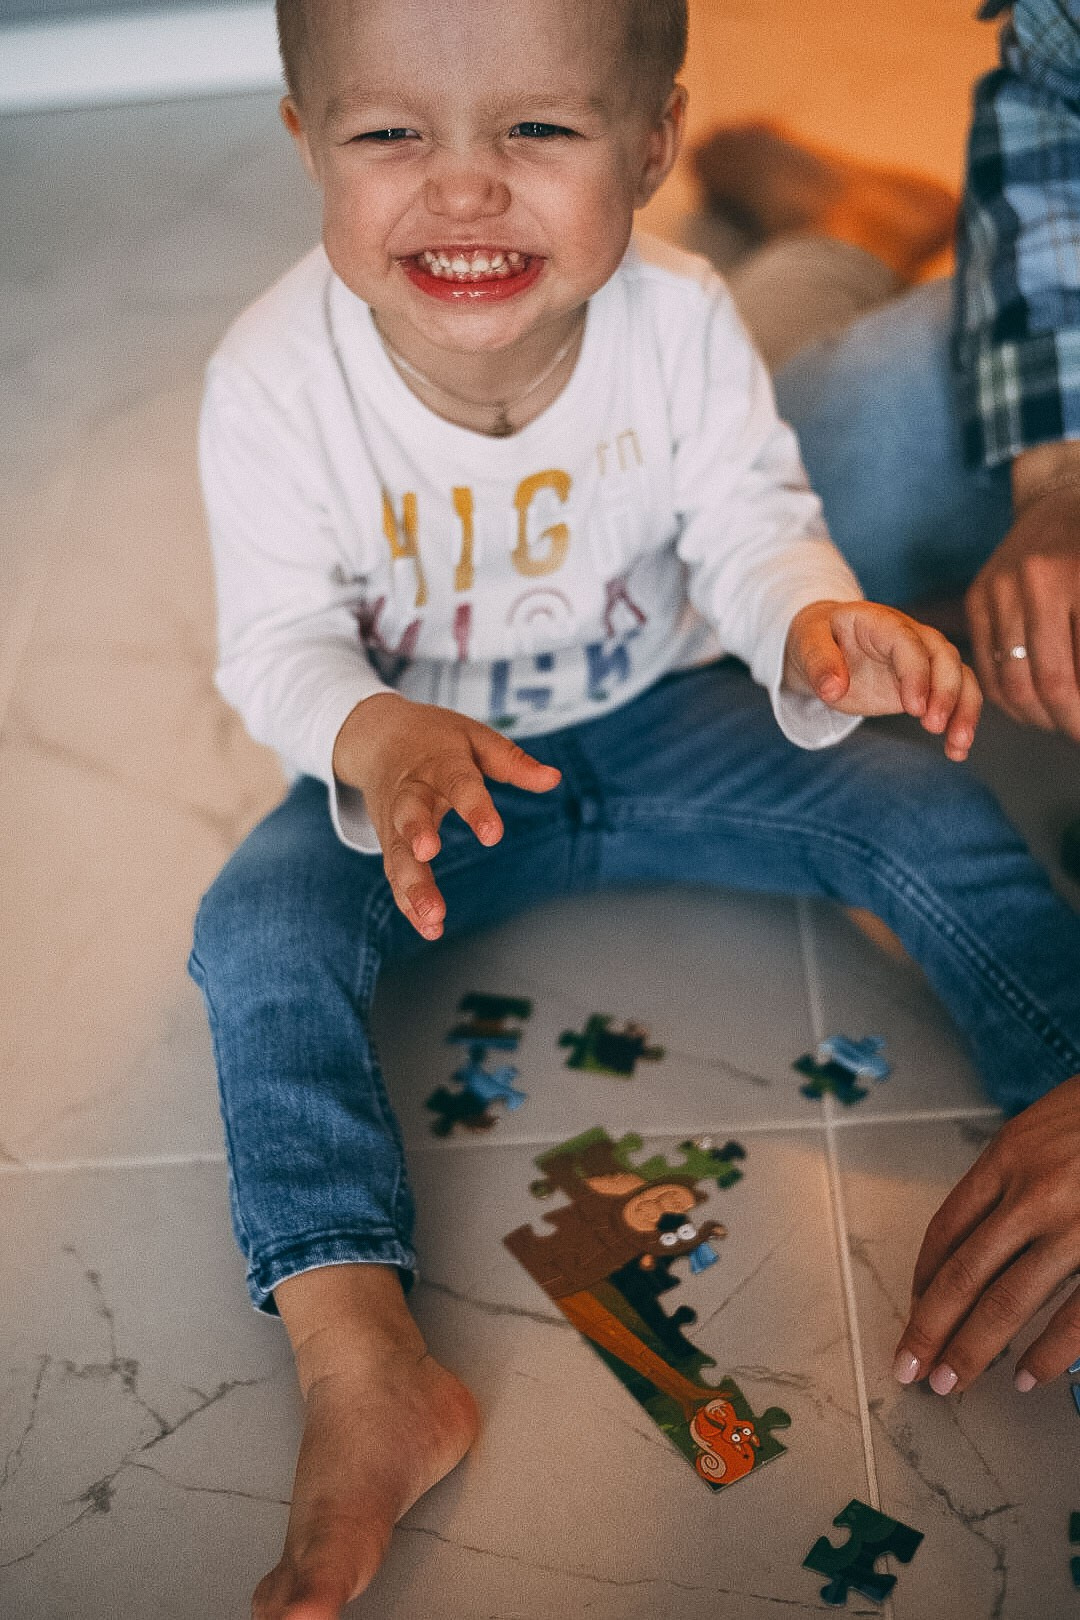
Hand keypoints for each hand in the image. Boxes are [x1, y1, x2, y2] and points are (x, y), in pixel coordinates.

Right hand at [332, 693, 560, 938]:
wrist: (377, 736)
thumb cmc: (436, 739)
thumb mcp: (475, 737)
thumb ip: (512, 762)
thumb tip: (554, 779)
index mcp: (438, 762)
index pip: (457, 782)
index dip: (474, 807)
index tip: (493, 834)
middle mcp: (410, 791)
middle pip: (410, 814)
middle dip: (416, 832)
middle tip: (429, 852)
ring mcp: (393, 819)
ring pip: (398, 853)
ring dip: (412, 885)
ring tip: (433, 916)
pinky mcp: (387, 841)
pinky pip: (395, 873)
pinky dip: (408, 902)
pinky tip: (429, 929)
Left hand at [783, 599, 981, 759]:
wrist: (827, 644)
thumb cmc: (817, 639)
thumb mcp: (807, 644)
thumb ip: (820, 663)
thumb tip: (833, 690)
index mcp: (881, 622)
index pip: (908, 643)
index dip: (916, 674)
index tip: (914, 708)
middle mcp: (911, 637)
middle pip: (945, 657)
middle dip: (946, 692)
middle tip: (933, 726)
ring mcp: (923, 660)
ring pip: (959, 677)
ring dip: (964, 710)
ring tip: (958, 744)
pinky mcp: (927, 685)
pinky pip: (955, 698)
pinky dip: (960, 722)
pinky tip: (956, 751)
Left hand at [893, 1073, 1079, 1396]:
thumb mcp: (1042, 1125)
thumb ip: (1013, 1172)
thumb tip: (982, 1226)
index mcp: (1007, 1156)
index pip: (947, 1227)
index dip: (924, 1275)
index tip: (914, 1307)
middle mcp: (1031, 1193)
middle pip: (963, 1272)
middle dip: (930, 1326)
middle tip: (907, 1366)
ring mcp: (1073, 1226)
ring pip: (1008, 1301)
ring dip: (973, 1349)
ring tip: (951, 1383)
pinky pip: (1075, 1315)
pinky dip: (1047, 1353)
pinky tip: (1027, 1377)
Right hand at [965, 477, 1079, 741]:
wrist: (1062, 499)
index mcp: (1062, 580)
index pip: (1065, 677)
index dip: (1078, 716)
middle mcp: (1023, 585)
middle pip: (1036, 684)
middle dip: (1063, 722)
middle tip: (1079, 736)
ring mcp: (994, 591)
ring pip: (1007, 682)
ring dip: (1037, 716)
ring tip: (1061, 724)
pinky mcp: (976, 599)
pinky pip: (986, 668)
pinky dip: (1010, 699)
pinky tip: (1034, 707)